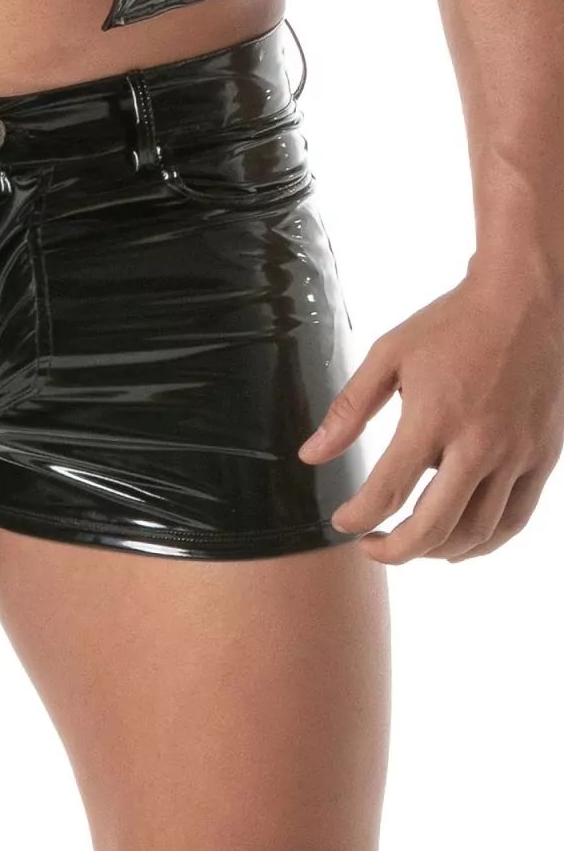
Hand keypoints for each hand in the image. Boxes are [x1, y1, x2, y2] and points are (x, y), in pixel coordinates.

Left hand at [298, 264, 563, 563]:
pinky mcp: (544, 457)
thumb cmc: (452, 324)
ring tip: (407, 544)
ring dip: (435, 552)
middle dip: (393, 550)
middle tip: (369, 547)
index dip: (357, 517)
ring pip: (476, 533)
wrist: (529, 299)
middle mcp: (479, 444)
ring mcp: (517, 455)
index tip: (341, 522)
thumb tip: (310, 456)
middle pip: (432, 527)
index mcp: (433, 417)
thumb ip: (348, 410)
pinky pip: (514, 520)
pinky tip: (455, 544)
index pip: (387, 490)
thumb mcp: (388, 356)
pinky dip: (482, 544)